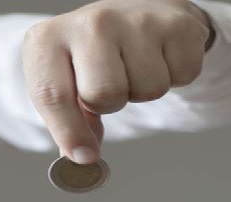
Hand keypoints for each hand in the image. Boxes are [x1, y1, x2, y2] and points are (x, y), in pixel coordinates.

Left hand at [22, 0, 213, 163]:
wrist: (134, 10)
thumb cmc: (91, 53)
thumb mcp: (65, 80)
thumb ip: (69, 121)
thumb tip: (83, 157)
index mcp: (49, 39)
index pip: (53, 95)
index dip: (69, 132)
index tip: (84, 156)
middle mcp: (91, 22)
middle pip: (105, 95)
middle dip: (110, 104)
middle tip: (110, 85)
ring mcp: (135, 19)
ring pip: (148, 90)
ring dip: (143, 90)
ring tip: (133, 66)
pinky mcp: (176, 22)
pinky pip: (181, 76)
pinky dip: (174, 76)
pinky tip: (158, 56)